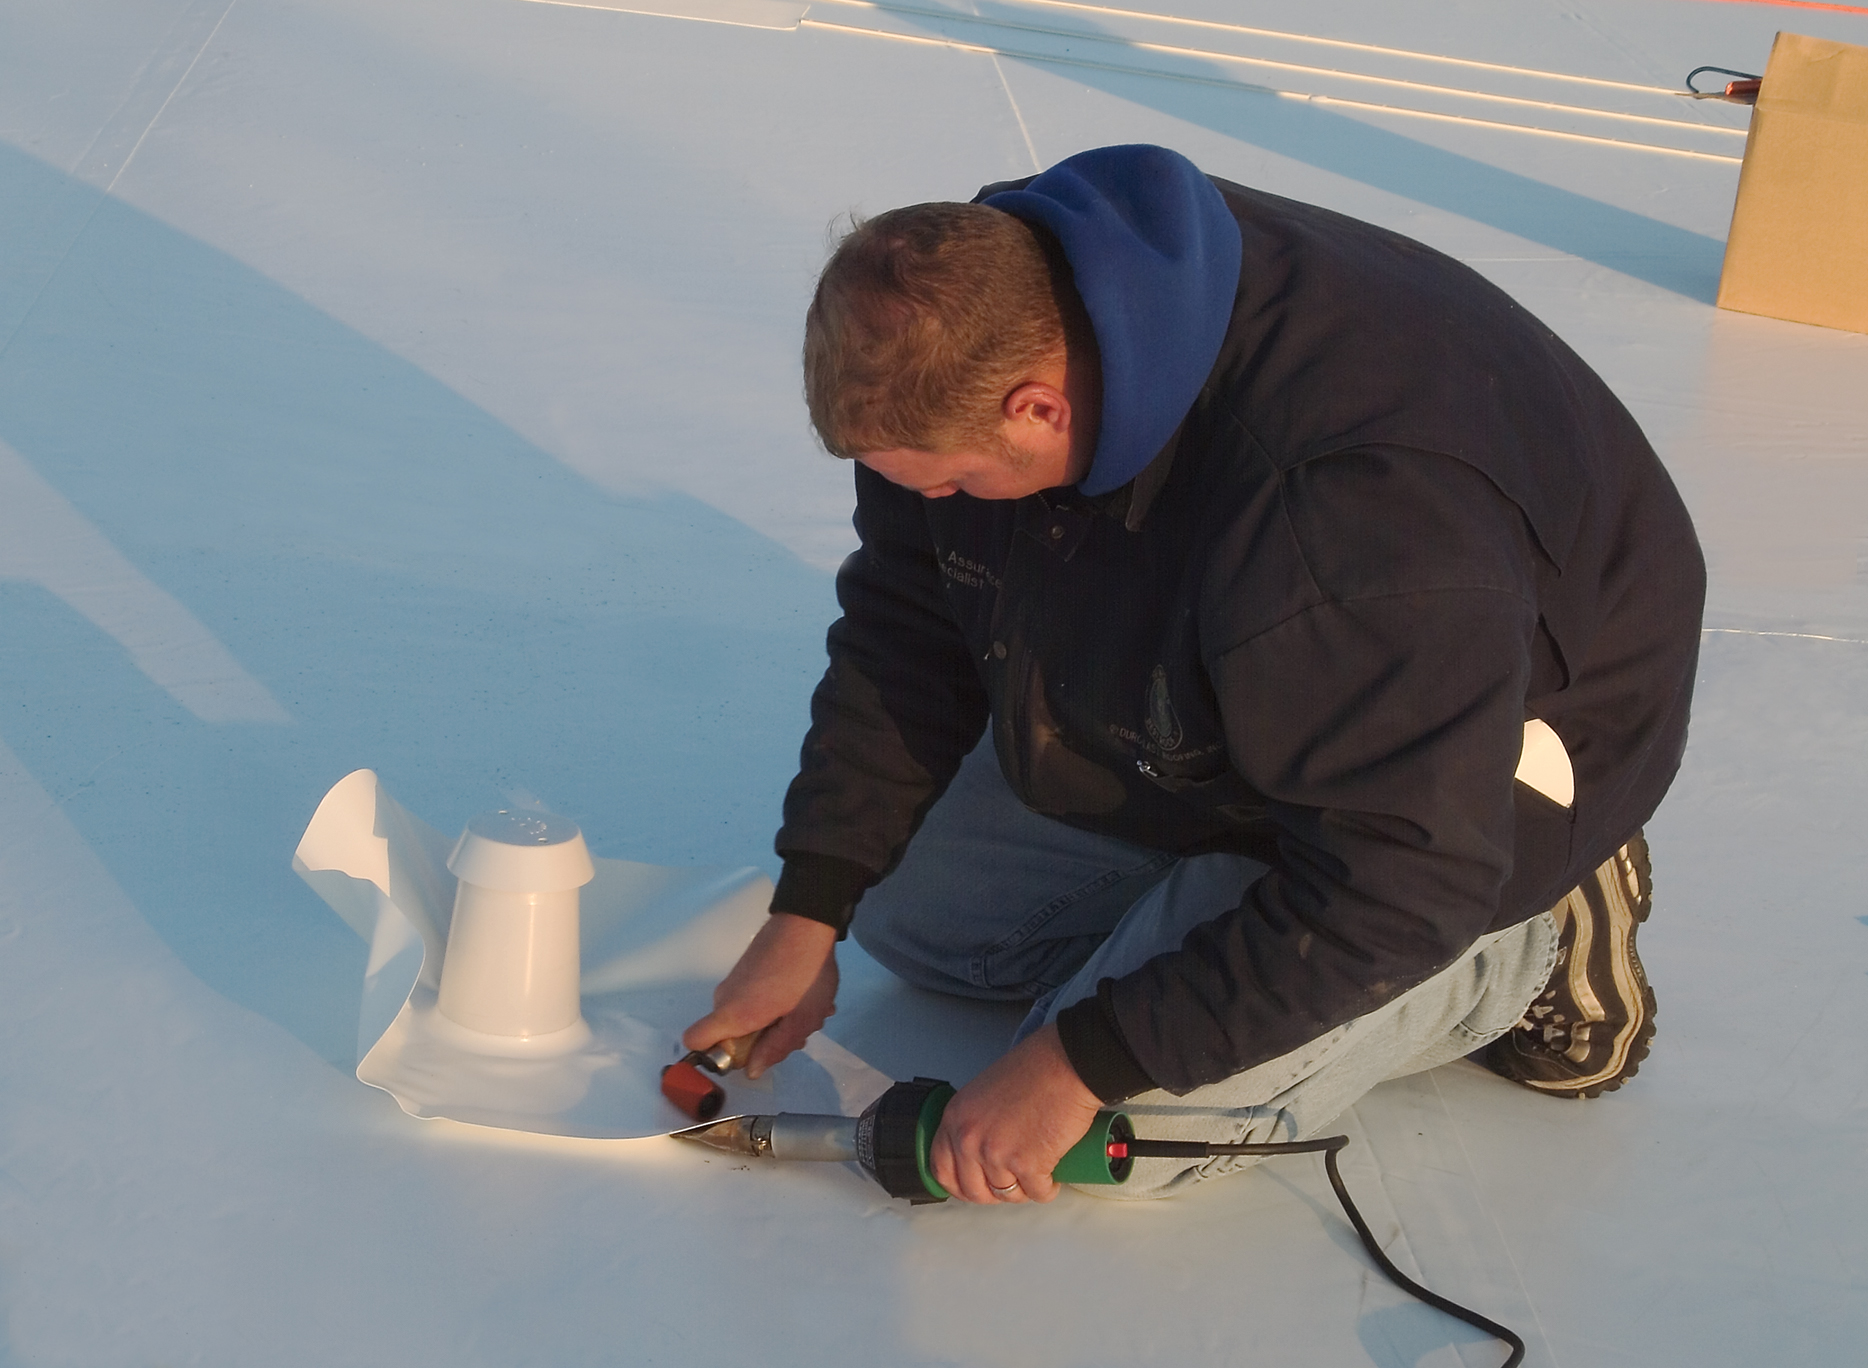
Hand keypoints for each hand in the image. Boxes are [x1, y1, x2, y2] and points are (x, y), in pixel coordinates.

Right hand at [682, 913, 838, 1078]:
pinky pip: (753, 998)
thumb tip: (751, 1070)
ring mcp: (734, 980)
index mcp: (733, 1014)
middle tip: (796, 1031)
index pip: (695, 1040)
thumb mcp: (801, 1020)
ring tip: (807, 1011)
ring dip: (775, 1020)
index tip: (749, 1054)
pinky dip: (775, 1002)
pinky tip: (804, 996)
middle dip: (761, 1039)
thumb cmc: (806, 975)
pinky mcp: (746, 968)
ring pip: (746, 1015)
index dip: (716, 1056)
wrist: (807, 921)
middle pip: (729, 1033)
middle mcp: (725, 997)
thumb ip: (775, 1049)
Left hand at [927, 1024, 1103, 1203]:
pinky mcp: (1027, 1165)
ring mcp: (996, 1154)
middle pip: (974, 1191)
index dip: (959, 1186)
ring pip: (1007, 1195)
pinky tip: (1053, 1176)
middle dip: (995, 1194)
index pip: (941, 1170)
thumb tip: (977, 1155)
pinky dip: (1047, 1189)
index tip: (974, 1189)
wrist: (1066, 1063)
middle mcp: (969, 1139)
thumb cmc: (1033, 1069)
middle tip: (1013, 1183)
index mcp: (955, 1119)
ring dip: (1024, 1189)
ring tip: (1037, 1171)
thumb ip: (974, 1123)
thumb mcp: (983, 1093)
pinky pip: (1037, 1194)